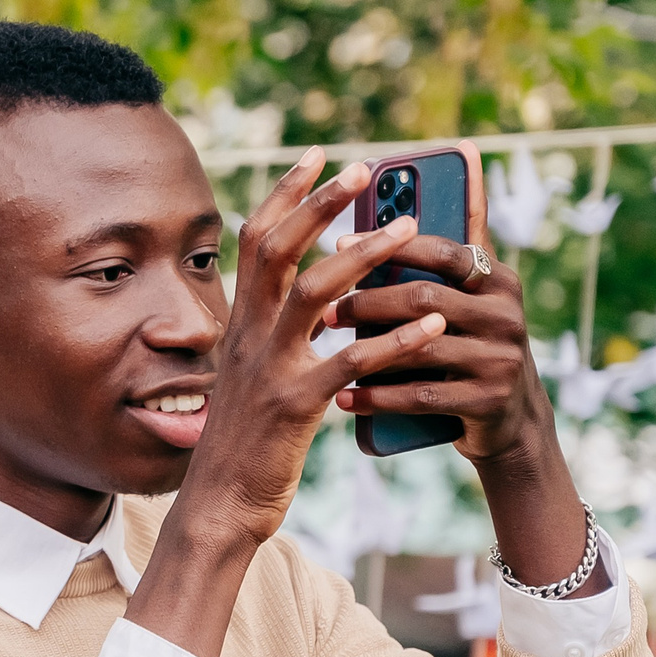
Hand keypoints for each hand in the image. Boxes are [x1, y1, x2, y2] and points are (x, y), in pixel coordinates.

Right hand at [176, 149, 448, 546]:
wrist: (221, 501)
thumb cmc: (246, 438)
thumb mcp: (249, 372)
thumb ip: (268, 331)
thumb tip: (299, 294)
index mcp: (241, 323)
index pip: (255, 241)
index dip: (285, 194)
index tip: (318, 155)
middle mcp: (250, 336)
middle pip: (278, 250)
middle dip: (320, 204)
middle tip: (362, 170)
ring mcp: (271, 368)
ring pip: (314, 294)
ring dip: (363, 256)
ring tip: (408, 230)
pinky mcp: (296, 405)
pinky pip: (349, 362)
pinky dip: (395, 340)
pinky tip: (434, 326)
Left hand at [327, 236, 599, 588]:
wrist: (508, 420)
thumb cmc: (470, 341)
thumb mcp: (472, 289)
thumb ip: (460, 232)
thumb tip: (465, 152)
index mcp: (498, 280)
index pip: (445, 250)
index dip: (391, 244)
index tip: (338, 240)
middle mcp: (507, 316)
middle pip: (425, 298)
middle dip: (368, 301)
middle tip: (323, 307)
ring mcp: (501, 360)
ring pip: (420, 348)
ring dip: (367, 348)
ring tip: (326, 346)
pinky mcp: (488, 401)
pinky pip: (422, 395)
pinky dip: (378, 396)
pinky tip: (343, 396)